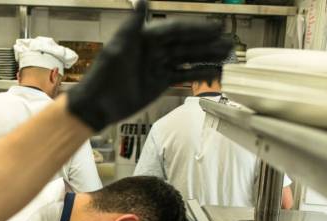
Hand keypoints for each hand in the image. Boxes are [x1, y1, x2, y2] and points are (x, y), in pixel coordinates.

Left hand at [67, 0, 231, 131]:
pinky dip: (198, 74)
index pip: (176, 30)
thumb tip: (142, 0)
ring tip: (226, 55)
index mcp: (145, 38)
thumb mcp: (117, 48)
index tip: (216, 27)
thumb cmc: (103, 75)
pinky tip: (214, 73)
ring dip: (207, 56)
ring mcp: (158, 66)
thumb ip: (132, 25)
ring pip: (187, 59)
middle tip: (229, 42)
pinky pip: (183, 75)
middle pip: (185, 44)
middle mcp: (154, 50)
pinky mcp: (160, 82)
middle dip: (207, 42)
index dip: (196, 28)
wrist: (97, 105)